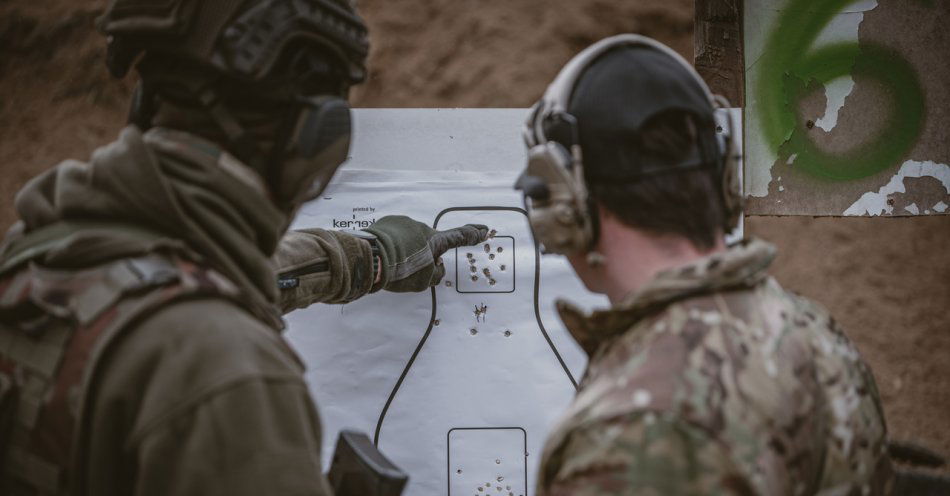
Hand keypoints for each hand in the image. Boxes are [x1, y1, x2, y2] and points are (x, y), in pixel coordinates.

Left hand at [363, 215, 488, 292]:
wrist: (370, 259)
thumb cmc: (400, 271)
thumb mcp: (423, 281)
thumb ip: (435, 273)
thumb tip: (436, 265)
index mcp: (435, 241)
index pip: (458, 237)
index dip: (472, 235)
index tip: (484, 230)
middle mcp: (421, 228)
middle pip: (426, 244)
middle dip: (420, 255)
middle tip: (406, 271)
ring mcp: (403, 224)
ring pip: (408, 240)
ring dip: (403, 252)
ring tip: (390, 267)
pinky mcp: (386, 225)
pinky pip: (393, 237)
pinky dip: (391, 247)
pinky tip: (382, 259)